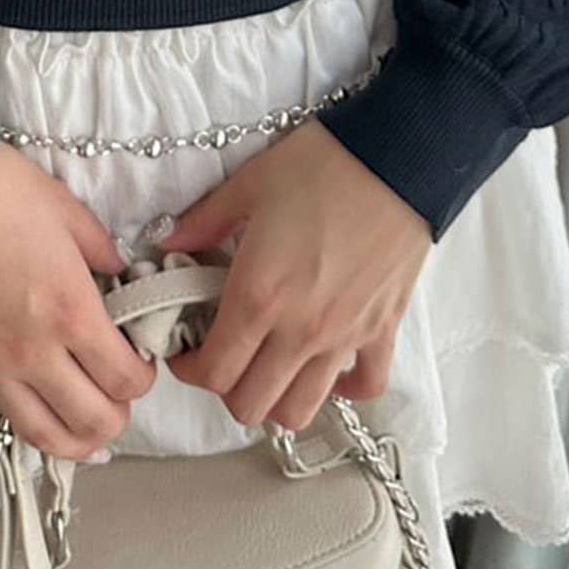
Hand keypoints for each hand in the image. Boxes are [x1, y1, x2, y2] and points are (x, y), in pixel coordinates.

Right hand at [0, 143, 157, 463]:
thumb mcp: (67, 211)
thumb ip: (101, 250)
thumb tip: (119, 273)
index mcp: (72, 314)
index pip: (125, 378)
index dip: (143, 378)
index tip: (140, 364)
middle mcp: (33, 354)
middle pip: (89, 420)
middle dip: (114, 419)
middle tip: (116, 402)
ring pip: (35, 433)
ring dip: (66, 445)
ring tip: (79, 438)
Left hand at [162, 120, 431, 432]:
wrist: (398, 157)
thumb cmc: (322, 165)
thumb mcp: (250, 184)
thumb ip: (204, 222)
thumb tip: (169, 244)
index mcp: (258, 295)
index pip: (213, 372)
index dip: (190, 370)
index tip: (185, 350)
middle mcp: (299, 330)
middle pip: (251, 405)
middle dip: (226, 388)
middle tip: (224, 354)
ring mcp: (344, 337)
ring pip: (301, 411)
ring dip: (276, 399)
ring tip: (268, 365)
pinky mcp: (383, 331)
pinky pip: (365, 388)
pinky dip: (343, 389)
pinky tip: (327, 365)